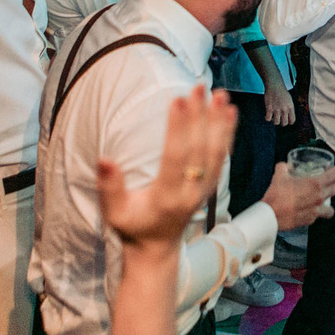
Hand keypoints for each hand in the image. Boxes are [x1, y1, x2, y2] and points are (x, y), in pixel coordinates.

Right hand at [97, 86, 235, 257]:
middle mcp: (191, 191)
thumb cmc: (133, 227)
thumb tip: (104, 160)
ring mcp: (205, 188)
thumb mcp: (115, 214)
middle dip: (201, 116)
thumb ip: (110, 188)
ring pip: (217, 151)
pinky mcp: (211, 184)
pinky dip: (227, 133)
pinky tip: (230, 112)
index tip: (178, 100)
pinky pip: (223, 155)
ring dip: (219, 121)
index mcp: (167, 197)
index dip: (178, 128)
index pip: (176, 157)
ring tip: (220, 94)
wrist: (157, 247)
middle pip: (200, 149)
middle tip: (200, 88)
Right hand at [262, 163, 334, 231]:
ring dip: (329, 204)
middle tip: (329, 182)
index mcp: (315, 184)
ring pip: (331, 209)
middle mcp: (319, 198)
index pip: (334, 175)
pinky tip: (309, 210)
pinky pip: (317, 217)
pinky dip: (315, 214)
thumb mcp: (279, 176)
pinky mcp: (309, 221)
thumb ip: (283, 168)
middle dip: (334, 184)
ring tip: (323, 201)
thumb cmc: (276, 195)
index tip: (334, 170)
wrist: (270, 215)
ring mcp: (315, 211)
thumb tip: (284, 166)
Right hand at [264, 83, 295, 126]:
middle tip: (279, 119)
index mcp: (291, 108)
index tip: (286, 121)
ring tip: (273, 117)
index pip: (292, 121)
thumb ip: (289, 109)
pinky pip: (268, 119)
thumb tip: (288, 116)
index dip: (289, 122)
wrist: (275, 86)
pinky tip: (267, 115)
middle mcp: (284, 110)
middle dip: (281, 123)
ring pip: (276, 123)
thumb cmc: (282, 92)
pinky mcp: (269, 108)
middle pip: (284, 123)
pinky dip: (267, 118)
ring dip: (274, 121)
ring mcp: (277, 109)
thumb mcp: (290, 100)